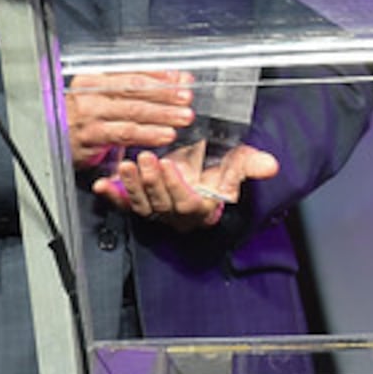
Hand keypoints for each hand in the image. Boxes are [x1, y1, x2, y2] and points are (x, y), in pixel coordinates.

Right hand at [64, 70, 193, 168]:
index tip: (181, 78)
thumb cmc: (83, 119)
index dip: (159, 74)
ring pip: (133, 111)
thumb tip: (174, 79)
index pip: (131, 71)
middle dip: (165, 93)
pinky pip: (125, 133)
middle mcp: (90, 93)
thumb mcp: (105, 99)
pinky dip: (149, 134)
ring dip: (162, 114)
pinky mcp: (91, 137)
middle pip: (134, 89)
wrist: (54, 142)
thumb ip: (135, 89)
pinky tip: (165, 134)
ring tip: (182, 116)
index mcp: (94, 78)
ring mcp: (89, 115)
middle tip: (186, 97)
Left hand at [92, 141, 278, 233]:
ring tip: (126, 165)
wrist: (203, 178)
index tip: (172, 164)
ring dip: (131, 186)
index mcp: (200, 208)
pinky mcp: (139, 205)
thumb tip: (271, 165)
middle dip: (152, 181)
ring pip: (141, 205)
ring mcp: (156, 211)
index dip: (177, 186)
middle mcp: (176, 215)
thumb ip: (250, 165)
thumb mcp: (236, 165)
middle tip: (146, 158)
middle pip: (161, 204)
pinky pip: (123, 205)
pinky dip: (110, 197)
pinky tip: (101, 186)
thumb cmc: (218, 171)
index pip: (187, 203)